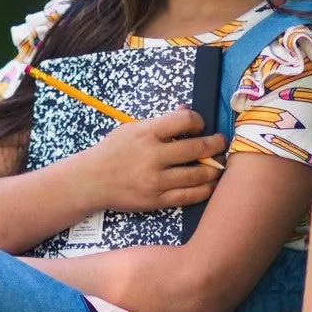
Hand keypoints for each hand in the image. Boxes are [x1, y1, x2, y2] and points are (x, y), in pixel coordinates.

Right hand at [76, 109, 226, 213]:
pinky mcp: (156, 200)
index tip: (201, 124)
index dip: (199, 120)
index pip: (184, 120)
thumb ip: (160, 122)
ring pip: (198, 174)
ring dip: (215, 168)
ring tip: (219, 164)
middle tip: (220, 143)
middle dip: (215, 144)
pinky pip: (189, 196)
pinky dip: (205, 189)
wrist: (91, 180)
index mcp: (147, 133)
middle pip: (197, 148)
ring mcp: (156, 181)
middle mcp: (153, 156)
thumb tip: (186, 111)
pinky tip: (210, 184)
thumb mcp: (132, 129)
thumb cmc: (113, 151)